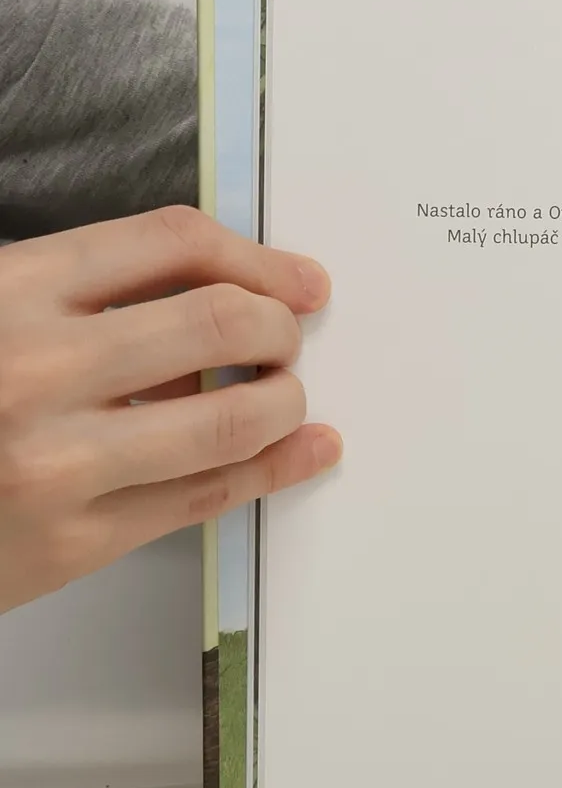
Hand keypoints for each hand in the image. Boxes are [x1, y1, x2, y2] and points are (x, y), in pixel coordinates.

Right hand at [0, 207, 339, 612]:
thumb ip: (77, 299)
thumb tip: (215, 294)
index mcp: (7, 292)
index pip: (170, 243)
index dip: (254, 257)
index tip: (295, 277)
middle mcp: (33, 369)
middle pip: (221, 322)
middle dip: (277, 327)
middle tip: (287, 338)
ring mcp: (56, 463)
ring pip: (232, 417)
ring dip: (285, 400)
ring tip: (287, 394)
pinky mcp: (71, 544)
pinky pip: (203, 497)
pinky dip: (276, 468)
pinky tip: (306, 449)